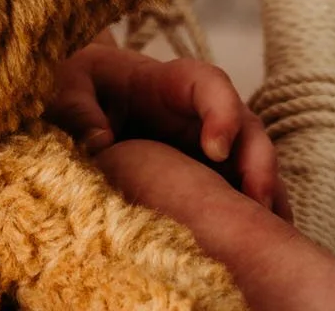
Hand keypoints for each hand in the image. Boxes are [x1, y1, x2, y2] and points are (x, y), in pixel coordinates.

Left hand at [47, 43, 290, 219]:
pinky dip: (255, 219)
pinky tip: (257, 253)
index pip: (209, 83)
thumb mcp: (67, 86)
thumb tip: (100, 144)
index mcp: (167, 83)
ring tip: (267, 238)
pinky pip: (241, 195)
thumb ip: (77, 109)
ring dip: (266, 197)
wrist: (78, 100)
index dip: (222, 110)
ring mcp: (208, 146)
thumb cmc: (75, 85)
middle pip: (246, 127)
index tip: (216, 149)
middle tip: (257, 203)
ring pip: (252, 165)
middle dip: (259, 161)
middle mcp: (198, 114)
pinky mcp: (208, 177)